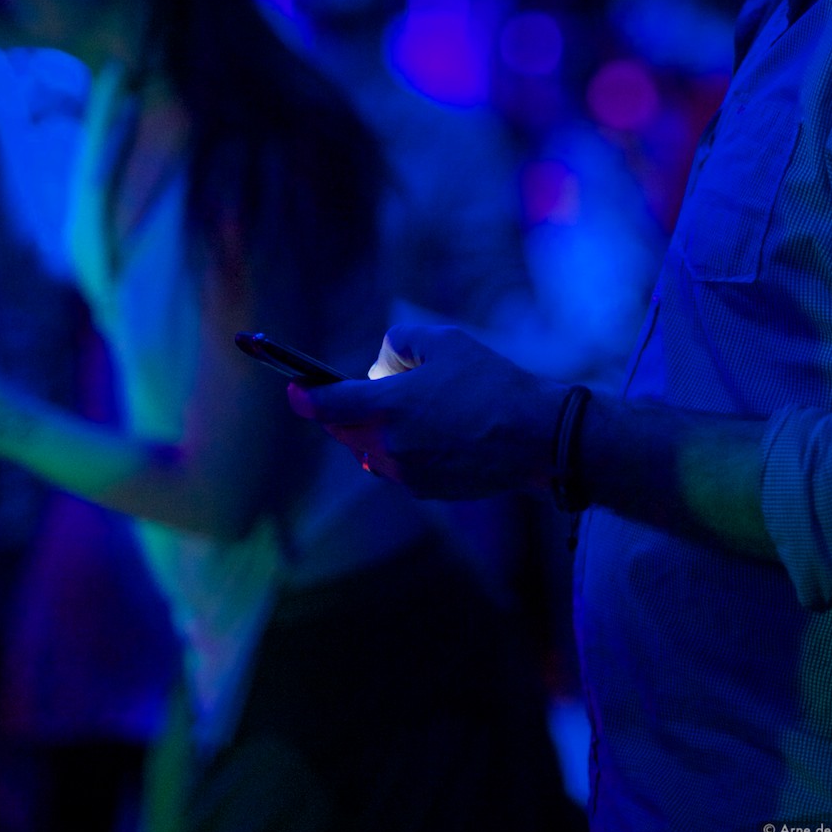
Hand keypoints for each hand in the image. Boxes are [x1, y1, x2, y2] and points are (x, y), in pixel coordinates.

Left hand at [287, 323, 567, 500]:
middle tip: (363, 389)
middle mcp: (389, 447)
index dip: (305, 396)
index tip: (294, 389)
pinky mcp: (427, 491)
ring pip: (370, 450)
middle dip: (345, 410)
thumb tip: (379, 371)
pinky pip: (396, 466)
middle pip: (345, 430)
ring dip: (375, 430)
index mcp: (387, 409)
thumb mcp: (443, 341)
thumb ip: (397, 344)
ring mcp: (407, 474)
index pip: (327, 405)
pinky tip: (431, 431)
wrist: (537, 438)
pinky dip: (400, 448)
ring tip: (410, 407)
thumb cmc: (492, 383)